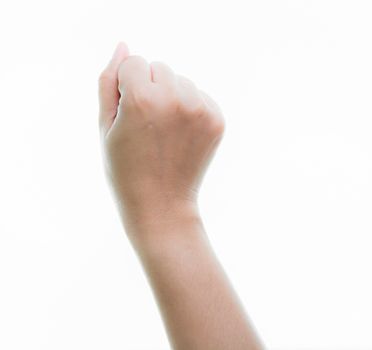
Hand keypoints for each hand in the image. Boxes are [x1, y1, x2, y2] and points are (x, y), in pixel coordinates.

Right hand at [98, 43, 224, 239]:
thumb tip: (123, 46)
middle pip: (160, 67)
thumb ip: (109, 81)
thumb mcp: (105, 126)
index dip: (127, 88)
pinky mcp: (217, 119)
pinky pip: (200, 95)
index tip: (129, 117)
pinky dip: (190, 108)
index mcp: (142, 99)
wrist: (161, 204)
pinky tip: (181, 135)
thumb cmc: (125, 168)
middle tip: (147, 126)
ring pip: (181, 80)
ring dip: (171, 97)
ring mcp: (200, 109)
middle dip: (151, 88)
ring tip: (164, 131)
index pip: (134, 63)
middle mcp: (175, 99)